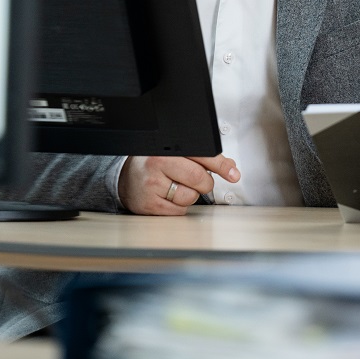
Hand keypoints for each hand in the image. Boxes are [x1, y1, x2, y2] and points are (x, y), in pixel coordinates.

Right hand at [118, 154, 239, 215]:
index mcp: (167, 147)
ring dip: (189, 196)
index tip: (233, 174)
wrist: (125, 178)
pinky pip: (180, 211)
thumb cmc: (154, 164)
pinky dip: (178, 207)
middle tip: (197, 181)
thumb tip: (231, 167)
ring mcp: (152, 185)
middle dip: (204, 183)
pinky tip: (167, 197)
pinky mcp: (150, 205)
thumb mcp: (176, 154)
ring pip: (191, 197)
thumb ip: (203, 158)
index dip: (222, 165)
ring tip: (174, 187)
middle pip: (199, 178)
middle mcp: (157, 163)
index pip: (202, 155)